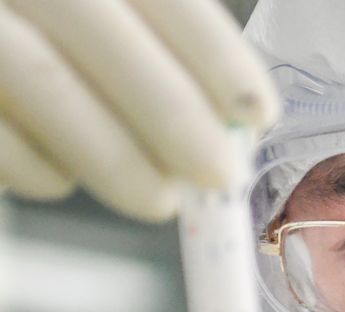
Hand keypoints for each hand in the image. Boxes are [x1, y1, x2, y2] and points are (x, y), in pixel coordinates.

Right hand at [0, 0, 278, 220]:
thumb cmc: (53, 52)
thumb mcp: (112, 34)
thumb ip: (166, 65)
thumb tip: (232, 137)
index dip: (217, 56)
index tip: (258, 115)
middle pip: (105, 32)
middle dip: (175, 114)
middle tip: (219, 176)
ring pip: (46, 82)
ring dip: (116, 157)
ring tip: (160, 200)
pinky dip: (41, 168)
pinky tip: (62, 178)